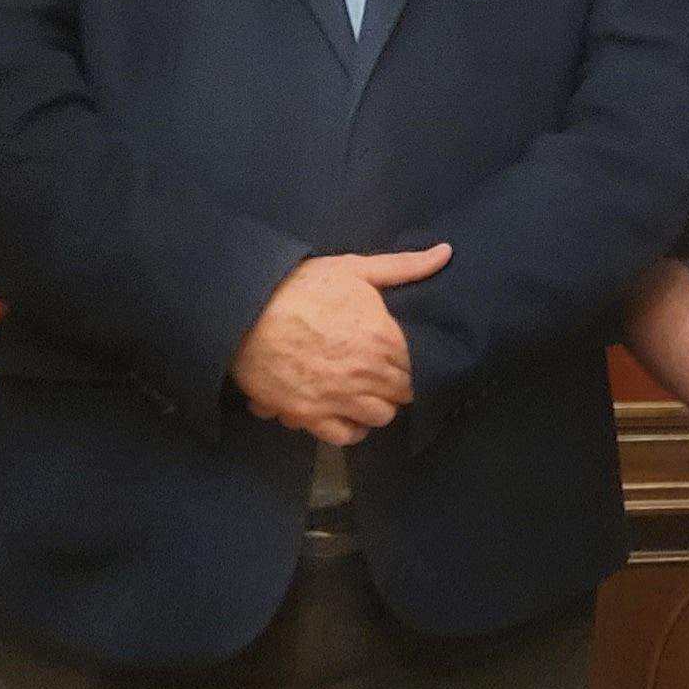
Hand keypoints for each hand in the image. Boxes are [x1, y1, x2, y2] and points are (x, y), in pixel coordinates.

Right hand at [232, 244, 448, 444]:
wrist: (242, 310)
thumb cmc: (299, 286)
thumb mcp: (354, 269)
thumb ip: (404, 266)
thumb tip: (446, 252)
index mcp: (383, 338)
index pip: (418, 367)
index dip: (413, 363)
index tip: (402, 358)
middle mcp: (365, 374)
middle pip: (402, 394)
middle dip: (397, 385)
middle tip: (385, 374)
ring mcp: (337, 397)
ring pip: (379, 418)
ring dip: (377, 407)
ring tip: (367, 392)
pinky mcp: (307, 414)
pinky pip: (344, 436)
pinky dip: (349, 429)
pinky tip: (347, 414)